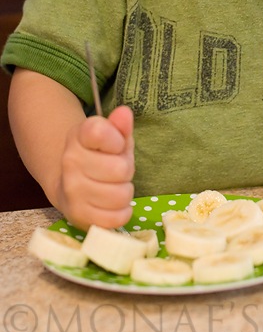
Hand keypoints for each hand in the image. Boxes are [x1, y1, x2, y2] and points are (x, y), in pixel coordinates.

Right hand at [56, 105, 134, 230]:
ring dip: (124, 191)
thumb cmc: (99, 156)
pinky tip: (112, 204)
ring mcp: (71, 191)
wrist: (68, 183)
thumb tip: (124, 113)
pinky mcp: (77, 216)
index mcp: (79, 136)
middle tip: (117, 170)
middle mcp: (70, 162)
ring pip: (121, 195)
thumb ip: (120, 125)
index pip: (100, 133)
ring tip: (114, 186)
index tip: (115, 145)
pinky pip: (115, 218)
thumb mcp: (113, 136)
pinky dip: (121, 213)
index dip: (118, 141)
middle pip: (120, 169)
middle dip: (126, 170)